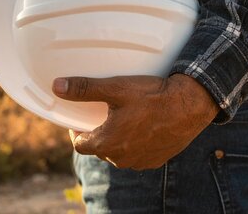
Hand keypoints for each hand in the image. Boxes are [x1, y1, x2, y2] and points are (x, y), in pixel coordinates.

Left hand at [52, 74, 219, 169]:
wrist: (190, 105)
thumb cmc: (152, 96)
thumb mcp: (115, 88)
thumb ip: (84, 89)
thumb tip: (58, 87)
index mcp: (107, 144)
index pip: (80, 145)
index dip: (76, 132)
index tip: (79, 120)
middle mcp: (122, 158)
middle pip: (100, 149)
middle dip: (98, 133)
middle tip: (102, 115)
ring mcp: (140, 161)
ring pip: (119, 154)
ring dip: (117, 140)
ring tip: (123, 120)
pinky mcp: (156, 159)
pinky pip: (138, 155)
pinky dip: (135, 144)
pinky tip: (142, 127)